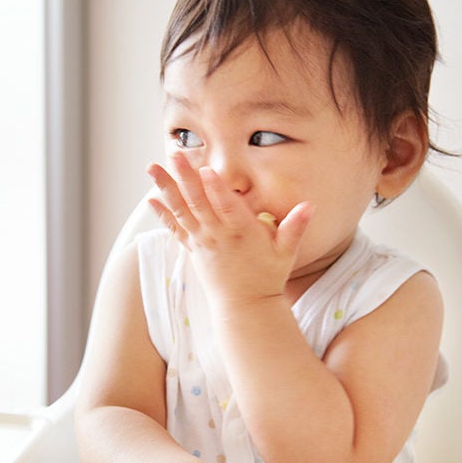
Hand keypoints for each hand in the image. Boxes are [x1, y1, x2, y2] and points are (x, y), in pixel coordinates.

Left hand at [146, 153, 312, 307]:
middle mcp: (218, 235)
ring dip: (166, 188)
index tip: (208, 170)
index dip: (217, 189)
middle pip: (199, 203)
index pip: (228, 207)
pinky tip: (150, 198)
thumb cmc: (268, 276)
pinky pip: (175, 229)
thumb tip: (310, 205)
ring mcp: (203, 242)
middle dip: (186, 178)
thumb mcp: (286, 252)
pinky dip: (162, 214)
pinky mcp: (193, 249)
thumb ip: (295, 227)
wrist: (246, 306)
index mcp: (242, 232)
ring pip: (182, 211)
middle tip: (175, 155)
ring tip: (152, 168)